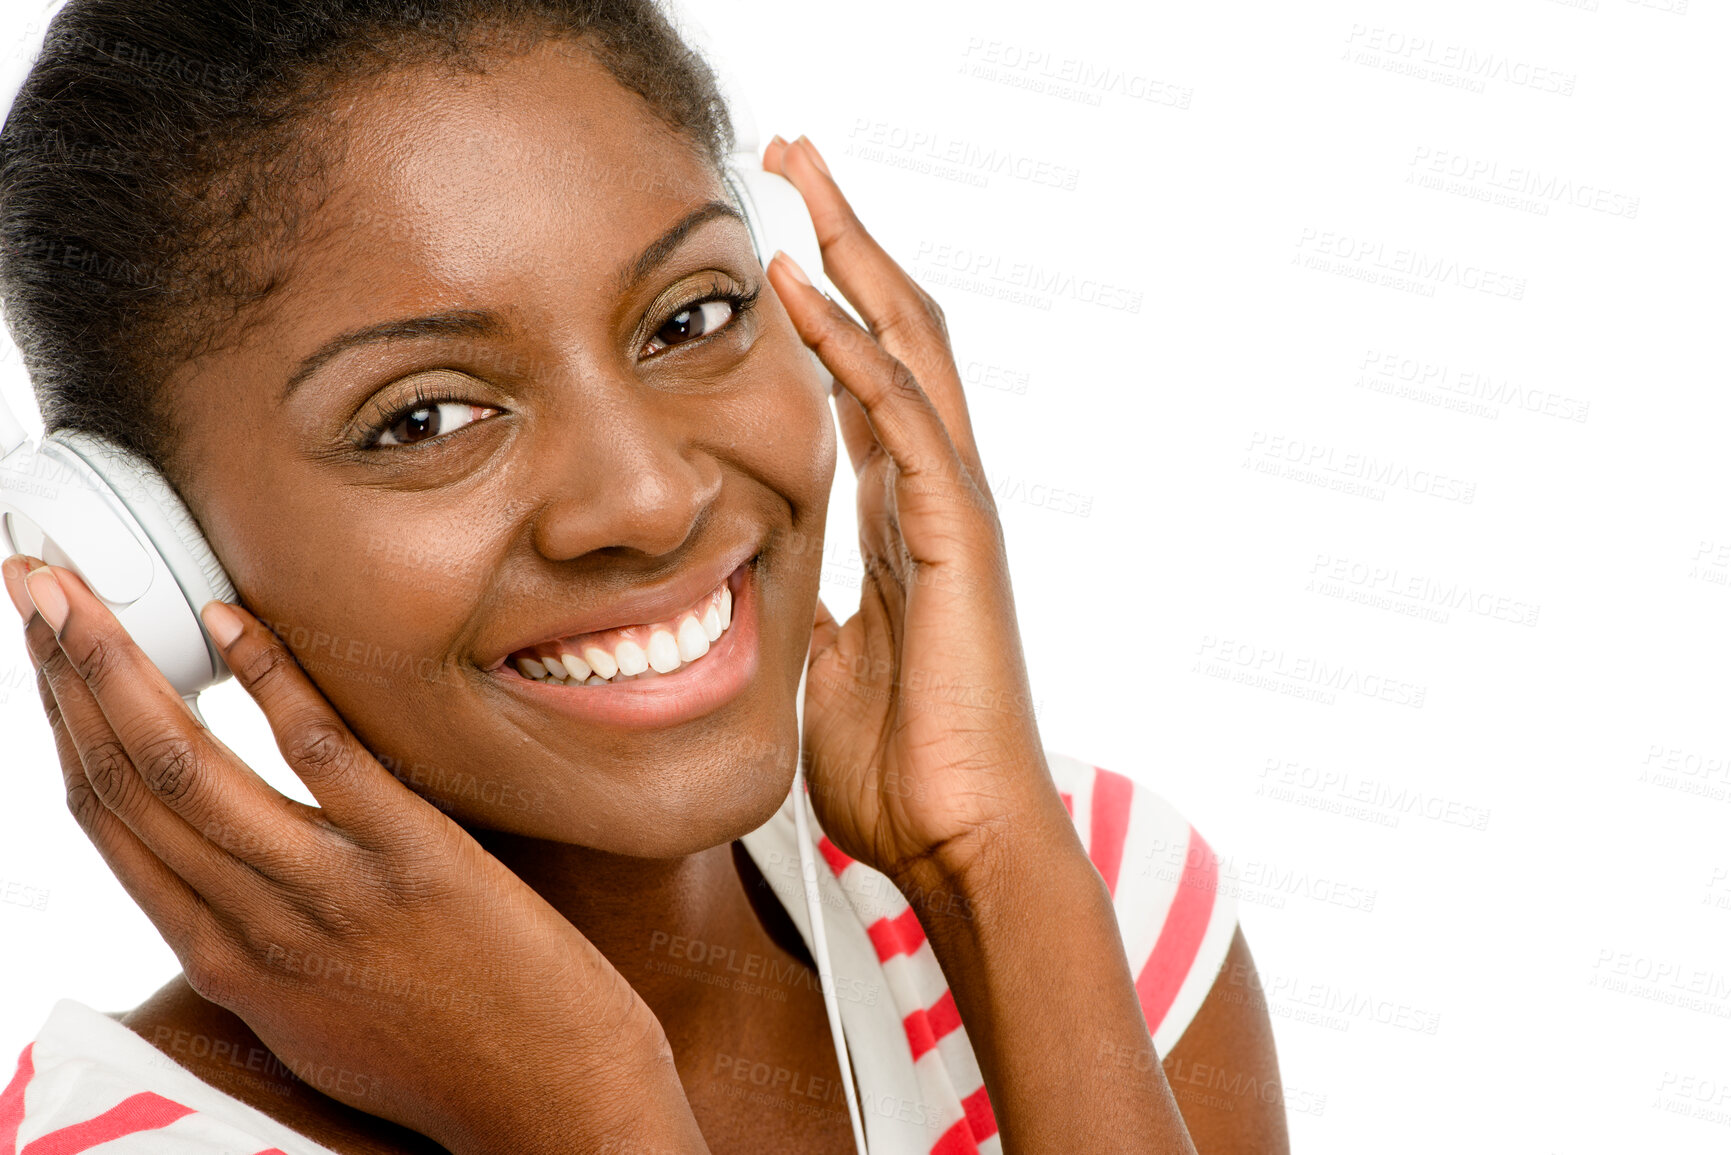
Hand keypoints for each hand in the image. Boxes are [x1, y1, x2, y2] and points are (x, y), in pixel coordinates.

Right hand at [2, 556, 704, 1154]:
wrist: (550, 1100)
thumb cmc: (442, 1053)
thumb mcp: (313, 1015)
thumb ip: (257, 942)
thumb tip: (219, 869)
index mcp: (227, 963)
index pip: (110, 830)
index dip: (62, 733)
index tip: (41, 658)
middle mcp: (259, 928)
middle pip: (129, 787)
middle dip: (67, 680)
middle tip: (32, 589)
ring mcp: (335, 892)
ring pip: (193, 771)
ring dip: (124, 671)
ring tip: (83, 593)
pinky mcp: (418, 860)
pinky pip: (326, 757)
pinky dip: (272, 682)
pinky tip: (237, 621)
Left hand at [761, 137, 1070, 889]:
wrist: (958, 840)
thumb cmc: (899, 769)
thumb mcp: (825, 663)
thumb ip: (808, 604)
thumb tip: (763, 581)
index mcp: (902, 517)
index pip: (865, 377)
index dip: (823, 301)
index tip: (769, 237)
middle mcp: (935, 491)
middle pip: (899, 330)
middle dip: (847, 237)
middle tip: (796, 155)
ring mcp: (955, 507)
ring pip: (914, 347)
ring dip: (855, 252)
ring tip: (803, 173)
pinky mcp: (962, 536)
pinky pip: (906, 419)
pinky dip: (854, 349)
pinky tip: (802, 291)